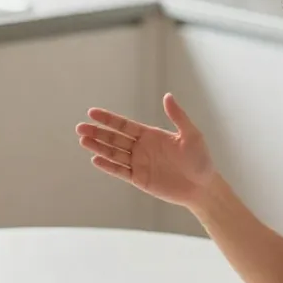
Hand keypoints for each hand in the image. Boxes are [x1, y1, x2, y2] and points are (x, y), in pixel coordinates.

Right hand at [76, 93, 216, 207]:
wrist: (203, 187)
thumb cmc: (200, 160)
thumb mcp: (191, 135)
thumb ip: (178, 116)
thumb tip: (167, 96)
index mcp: (151, 135)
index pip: (124, 125)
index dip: (108, 119)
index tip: (92, 112)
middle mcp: (141, 148)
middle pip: (114, 139)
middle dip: (97, 133)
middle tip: (80, 128)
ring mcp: (139, 164)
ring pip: (114, 154)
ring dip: (98, 147)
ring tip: (82, 141)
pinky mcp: (140, 179)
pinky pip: (120, 171)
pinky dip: (108, 166)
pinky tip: (96, 159)